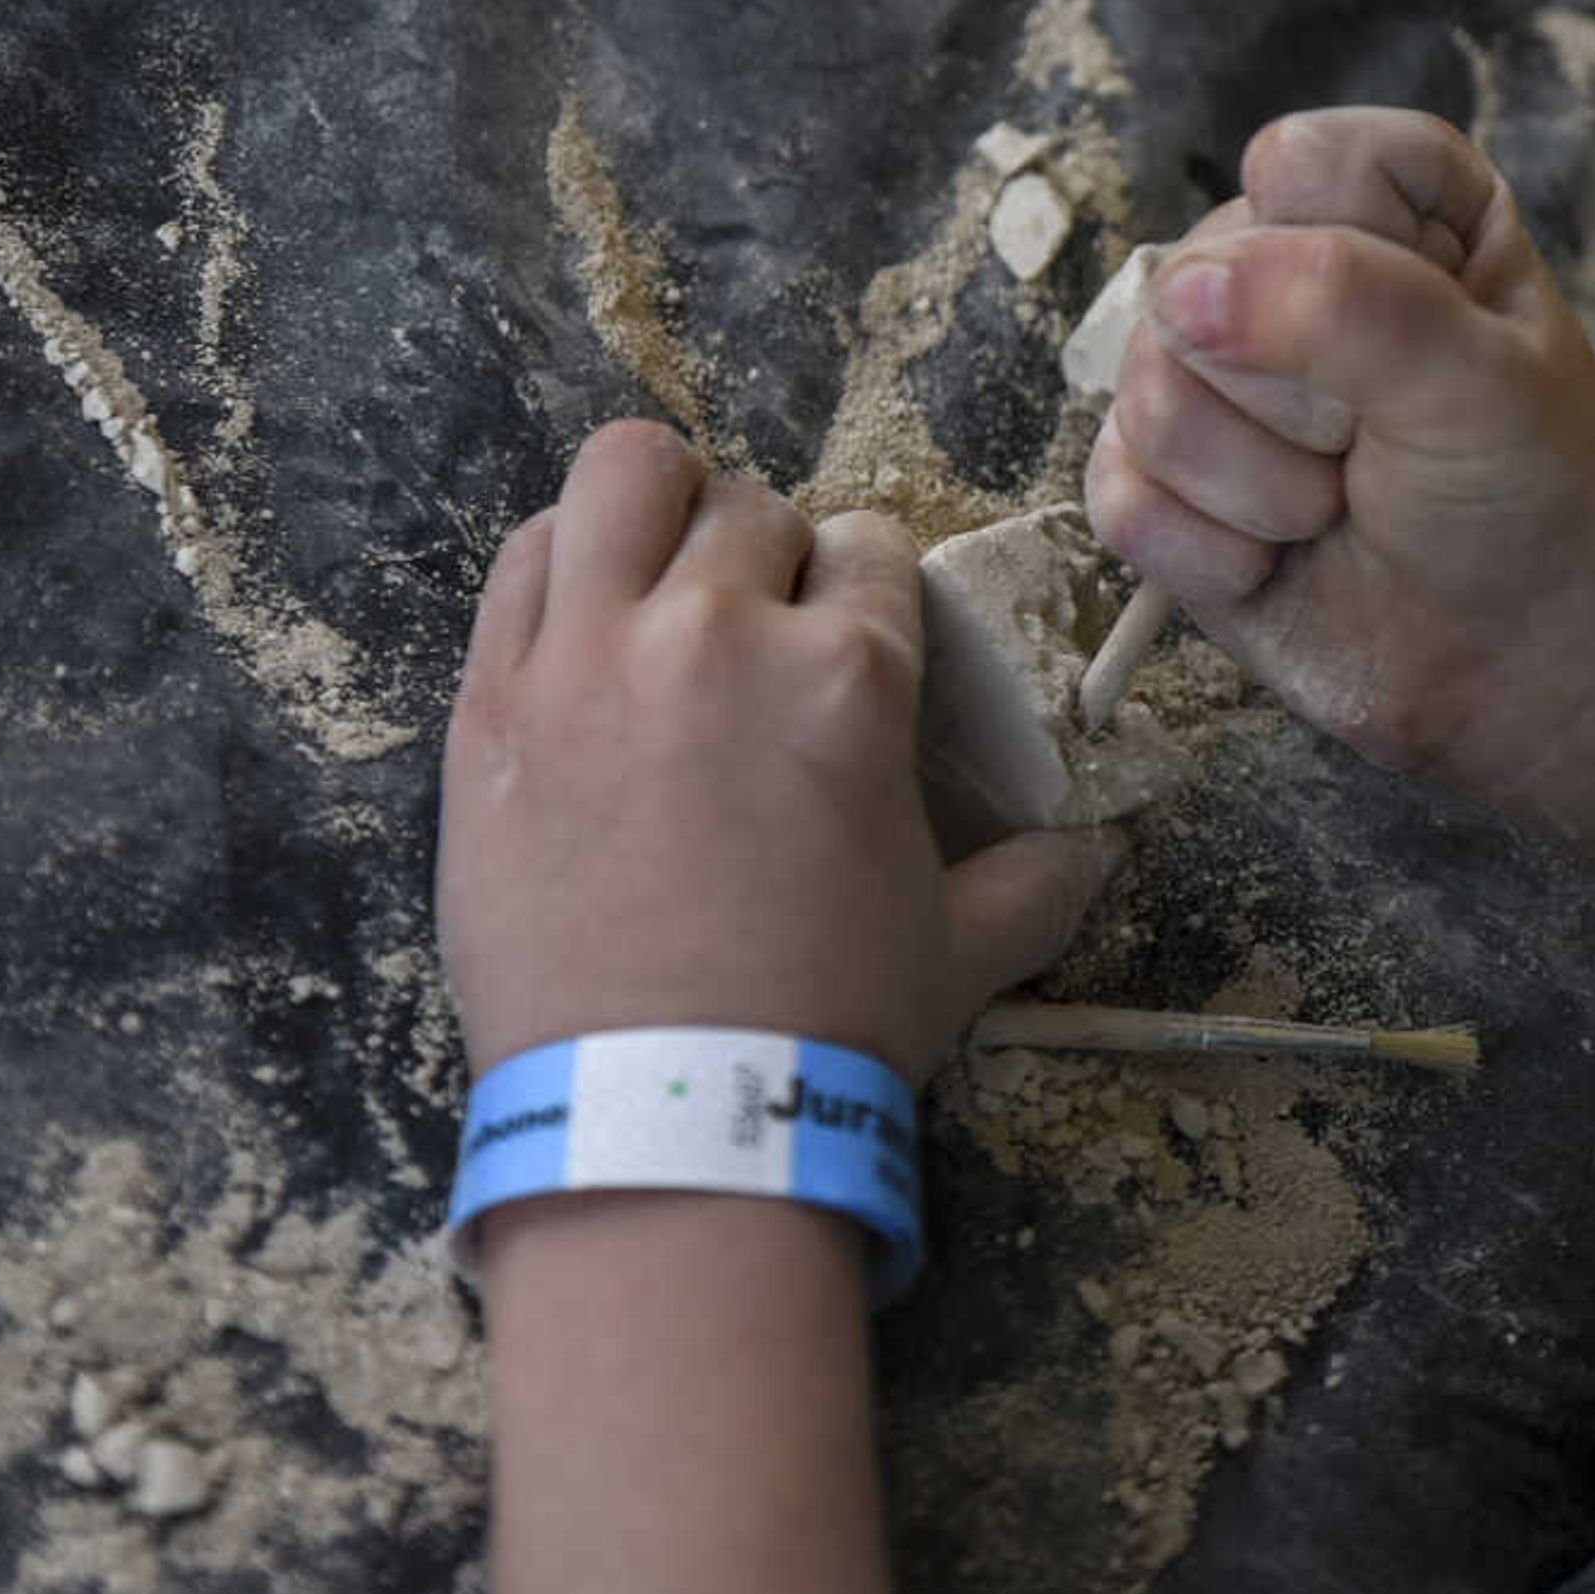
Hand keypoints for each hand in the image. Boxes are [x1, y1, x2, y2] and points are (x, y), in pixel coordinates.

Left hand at [438, 421, 1118, 1084]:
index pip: (871, 548)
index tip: (850, 633)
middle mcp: (719, 634)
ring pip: (625, 478)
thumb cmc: (827, 1028)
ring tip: (663, 570)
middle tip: (759, 632)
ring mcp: (590, 657)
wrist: (669, 1116)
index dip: (867, 588)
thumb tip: (1101, 847)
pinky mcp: (493, 702)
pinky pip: (522, 562)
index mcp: (851, 678)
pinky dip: (561, 563)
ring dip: (660, 507)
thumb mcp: (964, 950)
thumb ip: (1040, 878)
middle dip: (770, 558)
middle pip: (753, 509)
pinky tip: (583, 614)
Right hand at [1083, 107, 1594, 845]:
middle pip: (1196, 282)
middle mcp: (1289, 274)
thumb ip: (1345, 303)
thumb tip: (1186, 295)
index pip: (1297, 163)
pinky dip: (1208, 549)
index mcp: (1393, 207)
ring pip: (1145, 392)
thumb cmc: (1539, 503)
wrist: (1535, 671)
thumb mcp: (1478, 380)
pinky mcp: (1172, 490)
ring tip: (1341, 509)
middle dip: (1297, 399)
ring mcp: (1219, 384)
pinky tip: (1281, 562)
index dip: (1344, 257)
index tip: (1433, 337)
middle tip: (1384, 448)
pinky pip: (1118, 494)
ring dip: (1260, 485)